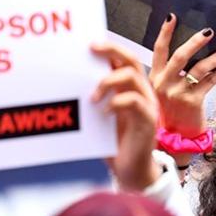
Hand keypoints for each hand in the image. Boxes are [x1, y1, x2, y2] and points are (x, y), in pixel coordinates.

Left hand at [91, 43, 161, 191]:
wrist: (130, 172)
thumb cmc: (112, 145)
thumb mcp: (98, 117)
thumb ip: (91, 99)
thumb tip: (67, 82)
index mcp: (129, 88)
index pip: (122, 59)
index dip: (108, 47)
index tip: (87, 42)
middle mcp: (141, 91)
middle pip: (130, 59)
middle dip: (111, 50)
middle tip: (91, 49)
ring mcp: (147, 104)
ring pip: (132, 77)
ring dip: (109, 81)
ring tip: (93, 96)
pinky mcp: (148, 120)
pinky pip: (135, 102)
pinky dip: (116, 103)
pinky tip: (103, 112)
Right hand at [149, 14, 215, 139]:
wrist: (175, 137)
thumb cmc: (170, 111)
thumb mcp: (162, 90)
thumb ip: (168, 72)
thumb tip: (188, 49)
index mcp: (154, 78)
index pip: (158, 50)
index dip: (165, 33)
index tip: (172, 16)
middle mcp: (164, 84)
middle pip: (180, 56)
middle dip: (195, 41)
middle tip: (209, 31)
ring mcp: (178, 94)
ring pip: (199, 68)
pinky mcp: (193, 102)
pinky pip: (211, 81)